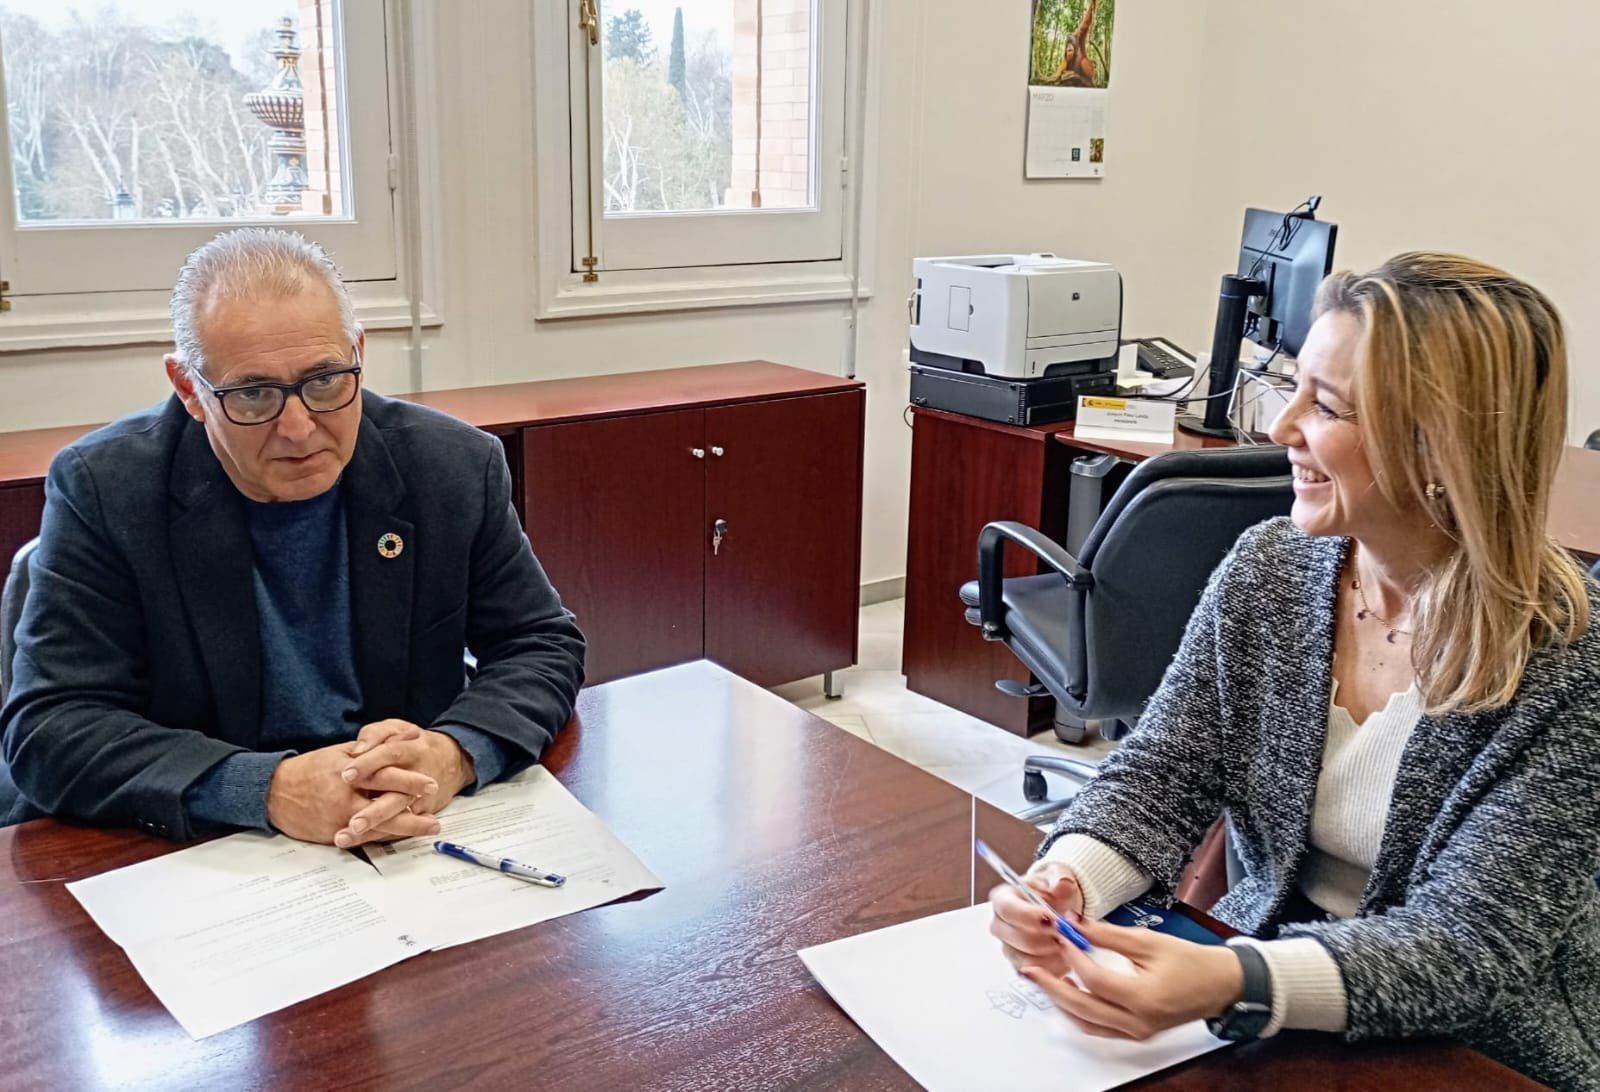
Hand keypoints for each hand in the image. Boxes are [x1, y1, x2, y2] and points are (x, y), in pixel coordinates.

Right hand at [266, 742, 440, 845]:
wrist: (274, 793)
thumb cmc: (308, 770)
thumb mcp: (338, 754)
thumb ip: (367, 751)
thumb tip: (397, 740)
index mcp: (349, 772)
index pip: (385, 775)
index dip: (409, 780)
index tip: (430, 784)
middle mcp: (346, 796)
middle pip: (386, 805)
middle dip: (413, 812)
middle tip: (436, 816)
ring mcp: (339, 818)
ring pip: (378, 827)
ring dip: (406, 829)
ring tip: (428, 827)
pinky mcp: (332, 834)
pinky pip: (362, 839)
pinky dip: (383, 838)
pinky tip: (401, 838)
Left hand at [334, 720, 476, 846]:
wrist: (453, 760)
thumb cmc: (414, 744)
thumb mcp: (397, 729)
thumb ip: (375, 734)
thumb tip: (356, 750)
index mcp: (411, 750)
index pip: (390, 755)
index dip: (369, 764)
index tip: (346, 775)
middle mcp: (418, 776)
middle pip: (397, 795)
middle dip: (375, 811)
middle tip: (353, 822)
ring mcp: (420, 798)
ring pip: (397, 815)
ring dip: (374, 827)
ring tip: (349, 835)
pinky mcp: (420, 813)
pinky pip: (400, 826)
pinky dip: (379, 835)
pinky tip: (356, 842)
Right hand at [988, 859, 1084, 976]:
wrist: (1060, 909)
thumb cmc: (1054, 893)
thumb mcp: (1059, 879)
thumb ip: (1061, 881)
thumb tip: (1062, 886)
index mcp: (1003, 899)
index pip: (1007, 909)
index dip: (1029, 916)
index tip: (1053, 919)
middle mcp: (1000, 925)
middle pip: (1016, 938)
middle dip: (1046, 938)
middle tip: (1068, 934)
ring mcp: (1008, 947)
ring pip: (1027, 959)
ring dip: (1052, 954)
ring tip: (1071, 944)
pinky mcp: (1020, 965)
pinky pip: (1034, 974)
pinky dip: (1053, 968)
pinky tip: (1067, 957)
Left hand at [1019, 915, 1244, 1039]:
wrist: (1220, 985)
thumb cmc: (1190, 961)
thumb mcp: (1148, 941)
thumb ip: (1108, 934)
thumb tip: (1074, 924)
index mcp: (1143, 997)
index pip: (1094, 979)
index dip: (1072, 956)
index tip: (1059, 935)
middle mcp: (1138, 1022)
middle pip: (1081, 1007)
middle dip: (1050, 986)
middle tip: (1028, 969)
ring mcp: (1136, 1032)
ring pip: (1086, 1022)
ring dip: (1061, 1001)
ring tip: (1042, 979)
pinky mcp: (1136, 1033)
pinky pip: (1098, 1028)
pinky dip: (1079, 1012)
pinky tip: (1067, 993)